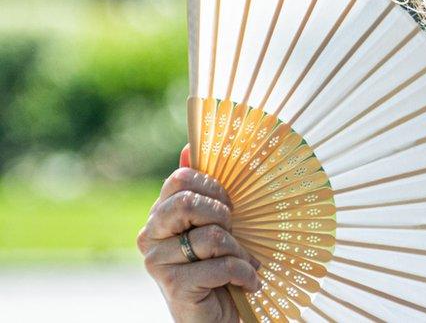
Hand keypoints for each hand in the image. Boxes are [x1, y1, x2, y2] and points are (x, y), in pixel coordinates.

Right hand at [138, 145, 260, 322]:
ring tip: (243, 264)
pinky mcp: (174, 286)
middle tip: (234, 232)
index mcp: (159, 214)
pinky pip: (220, 264)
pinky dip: (244, 273)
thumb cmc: (219, 265)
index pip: (181, 178)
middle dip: (223, 215)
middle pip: (190, 203)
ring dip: (239, 251)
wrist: (215, 316)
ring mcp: (158, 262)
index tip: (229, 206)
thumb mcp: (215, 223)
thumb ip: (202, 188)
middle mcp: (150, 235)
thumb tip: (189, 146)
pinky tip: (248, 282)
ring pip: (212, 236)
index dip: (214, 187)